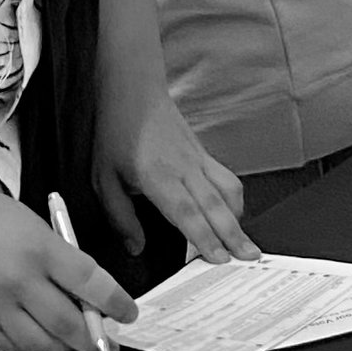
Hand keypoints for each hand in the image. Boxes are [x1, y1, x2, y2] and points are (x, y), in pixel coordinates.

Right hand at [0, 178, 136, 350]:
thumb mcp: (32, 225)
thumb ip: (59, 259)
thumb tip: (84, 294)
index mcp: (38, 248)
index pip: (90, 281)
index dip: (115, 302)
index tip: (128, 312)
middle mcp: (19, 281)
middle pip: (69, 324)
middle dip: (95, 340)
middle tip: (108, 346)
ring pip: (41, 344)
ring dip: (64, 349)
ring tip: (72, 344)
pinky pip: (11, 347)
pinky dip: (31, 350)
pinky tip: (39, 345)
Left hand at [94, 56, 254, 262]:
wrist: (134, 92)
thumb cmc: (117, 132)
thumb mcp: (103, 178)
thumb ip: (120, 216)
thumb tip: (135, 247)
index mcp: (157, 175)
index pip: (186, 212)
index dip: (204, 237)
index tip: (218, 257)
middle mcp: (183, 167)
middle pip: (215, 206)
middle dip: (233, 235)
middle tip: (248, 258)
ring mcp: (198, 159)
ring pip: (228, 191)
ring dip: (239, 219)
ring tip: (246, 243)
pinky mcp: (204, 155)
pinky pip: (228, 179)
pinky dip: (236, 200)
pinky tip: (234, 216)